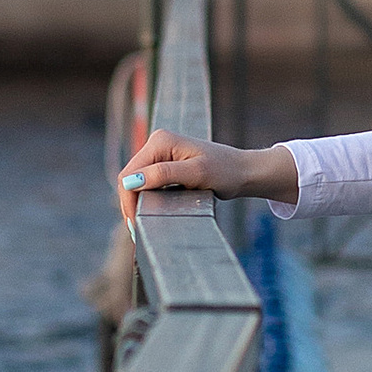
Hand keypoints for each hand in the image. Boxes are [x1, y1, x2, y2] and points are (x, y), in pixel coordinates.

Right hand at [121, 127, 298, 208]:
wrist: (243, 172)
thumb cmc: (225, 171)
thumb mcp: (196, 174)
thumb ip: (163, 174)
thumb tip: (132, 181)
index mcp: (160, 141)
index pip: (129, 173)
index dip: (128, 200)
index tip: (135, 224)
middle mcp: (157, 143)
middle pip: (129, 177)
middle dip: (130, 203)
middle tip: (137, 230)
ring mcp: (160, 152)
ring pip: (136, 181)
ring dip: (137, 201)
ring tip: (141, 224)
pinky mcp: (165, 163)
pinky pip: (147, 182)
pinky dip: (145, 198)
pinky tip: (149, 212)